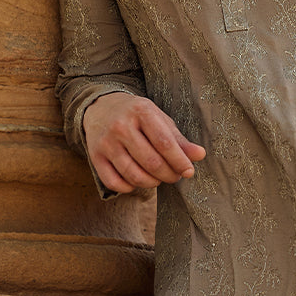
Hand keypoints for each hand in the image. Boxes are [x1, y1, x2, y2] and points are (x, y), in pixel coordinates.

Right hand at [83, 92, 205, 192]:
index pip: (164, 143)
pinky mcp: (95, 156)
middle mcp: (121, 126)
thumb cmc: (137, 116)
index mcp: (141, 111)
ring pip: (133, 175)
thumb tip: (200, 155)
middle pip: (151, 162)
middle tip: (175, 176)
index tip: (189, 171)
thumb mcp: (160, 120)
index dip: (179, 161)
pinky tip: (137, 181)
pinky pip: (114, 182)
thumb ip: (179, 139)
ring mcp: (106, 142)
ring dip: (152, 183)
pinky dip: (130, 187)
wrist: (101, 107)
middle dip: (168, 175)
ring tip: (158, 178)